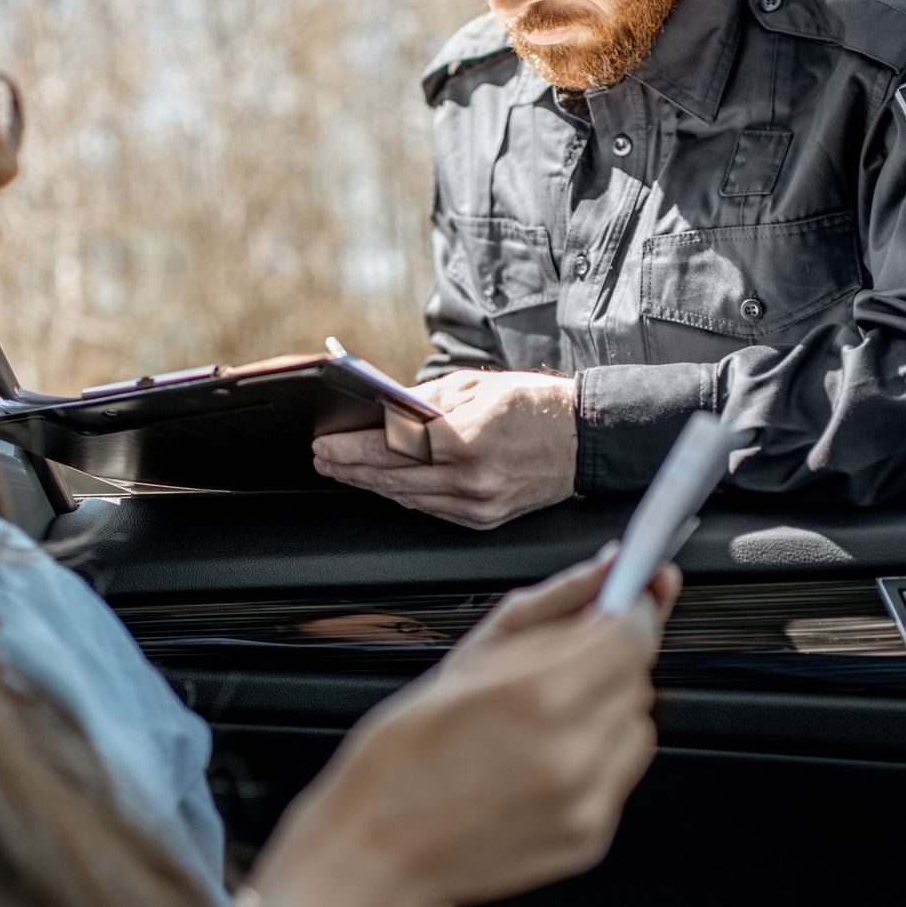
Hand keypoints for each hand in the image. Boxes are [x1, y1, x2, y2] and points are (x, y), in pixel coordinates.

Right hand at [249, 549, 680, 906]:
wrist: (380, 851)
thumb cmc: (405, 753)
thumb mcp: (470, 656)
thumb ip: (553, 603)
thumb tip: (609, 566)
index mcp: (539, 694)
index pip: (632, 633)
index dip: (636, 609)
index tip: (629, 599)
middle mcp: (573, 752)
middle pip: (638, 678)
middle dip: (610, 660)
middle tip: (557, 665)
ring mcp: (586, 802)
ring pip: (637, 727)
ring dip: (607, 711)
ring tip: (543, 721)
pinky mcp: (590, 839)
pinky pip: (619, 777)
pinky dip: (595, 760)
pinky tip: (541, 761)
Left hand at [312, 370, 577, 528]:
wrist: (582, 438)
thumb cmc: (531, 405)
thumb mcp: (474, 387)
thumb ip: (423, 403)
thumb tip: (381, 411)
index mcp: (466, 439)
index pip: (392, 447)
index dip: (352, 448)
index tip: (325, 444)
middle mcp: (470, 479)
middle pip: (392, 478)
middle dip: (351, 468)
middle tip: (323, 458)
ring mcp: (478, 504)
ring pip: (407, 498)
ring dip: (371, 484)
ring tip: (344, 471)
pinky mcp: (484, 519)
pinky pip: (431, 510)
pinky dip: (403, 496)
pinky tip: (384, 485)